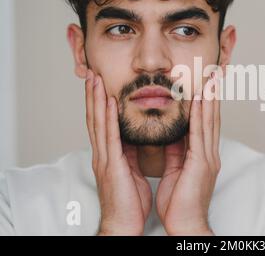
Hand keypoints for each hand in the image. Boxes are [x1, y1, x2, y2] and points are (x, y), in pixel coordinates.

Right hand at [85, 69, 151, 235]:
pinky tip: (108, 103)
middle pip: (96, 118)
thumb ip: (132, 152)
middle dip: (93, 95)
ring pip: (98, 123)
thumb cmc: (130, 201)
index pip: (103, 123)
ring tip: (95, 80)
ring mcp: (104, 159)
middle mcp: (103, 154)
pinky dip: (107, 118)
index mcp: (110, 155)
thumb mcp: (132, 170)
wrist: (125, 224)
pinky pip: (109, 137)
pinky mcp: (110, 166)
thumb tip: (139, 136)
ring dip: (96, 100)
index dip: (100, 103)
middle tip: (92, 73)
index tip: (101, 83)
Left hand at [155, 74, 220, 235]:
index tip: (205, 84)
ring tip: (210, 79)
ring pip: (209, 122)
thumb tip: (170, 135)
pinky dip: (201, 115)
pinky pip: (200, 134)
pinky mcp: (202, 164)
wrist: (185, 224)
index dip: (207, 103)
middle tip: (214, 74)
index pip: (205, 124)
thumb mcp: (176, 171)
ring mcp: (208, 158)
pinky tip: (200, 100)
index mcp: (203, 156)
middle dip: (213, 95)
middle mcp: (209, 154)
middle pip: (212, 118)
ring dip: (210, 99)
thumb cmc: (179, 202)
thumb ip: (175, 151)